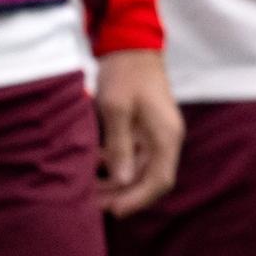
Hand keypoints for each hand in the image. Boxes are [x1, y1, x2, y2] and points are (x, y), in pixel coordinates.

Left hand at [95, 48, 184, 217]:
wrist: (130, 44)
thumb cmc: (125, 73)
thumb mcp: (117, 109)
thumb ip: (119, 146)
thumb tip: (121, 181)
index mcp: (166, 136)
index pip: (159, 181)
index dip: (137, 200)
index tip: (113, 211)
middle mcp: (166, 138)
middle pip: (149, 179)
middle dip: (123, 194)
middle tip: (93, 204)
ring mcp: (156, 133)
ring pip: (139, 169)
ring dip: (117, 182)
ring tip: (89, 189)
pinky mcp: (144, 128)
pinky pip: (133, 155)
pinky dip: (115, 164)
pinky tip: (94, 165)